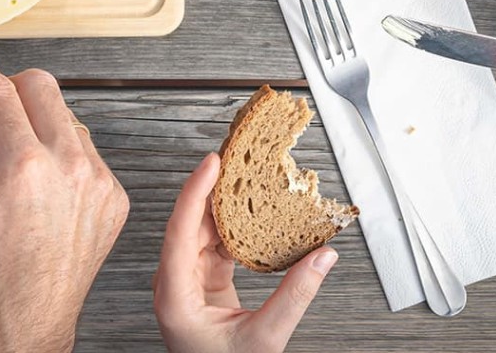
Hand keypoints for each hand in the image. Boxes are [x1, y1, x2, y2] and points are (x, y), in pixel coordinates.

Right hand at [0, 44, 128, 352]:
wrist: (25, 323)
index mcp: (22, 166)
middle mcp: (68, 166)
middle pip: (38, 84)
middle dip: (5, 86)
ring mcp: (98, 180)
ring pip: (65, 112)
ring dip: (34, 117)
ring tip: (8, 155)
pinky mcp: (114, 195)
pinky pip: (85, 146)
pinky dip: (59, 148)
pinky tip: (37, 179)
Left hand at [153, 152, 337, 352]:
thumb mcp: (265, 338)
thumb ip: (295, 296)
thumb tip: (322, 258)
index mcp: (174, 294)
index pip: (180, 230)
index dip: (196, 191)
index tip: (212, 162)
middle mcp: (173, 283)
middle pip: (190, 225)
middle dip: (213, 191)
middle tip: (236, 160)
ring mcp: (186, 282)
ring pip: (202, 232)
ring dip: (223, 208)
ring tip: (244, 178)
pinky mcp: (202, 283)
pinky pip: (214, 246)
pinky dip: (233, 230)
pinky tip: (250, 214)